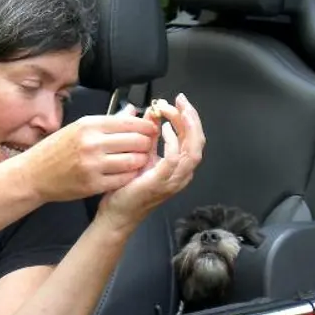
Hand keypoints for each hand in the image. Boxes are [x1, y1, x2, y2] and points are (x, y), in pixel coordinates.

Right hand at [16, 107, 158, 202]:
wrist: (34, 174)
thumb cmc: (56, 150)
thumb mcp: (78, 128)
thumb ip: (108, 121)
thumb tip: (132, 112)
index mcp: (89, 125)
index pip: (130, 122)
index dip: (146, 127)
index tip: (152, 130)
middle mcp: (92, 143)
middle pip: (136, 141)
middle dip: (146, 144)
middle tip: (147, 147)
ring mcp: (93, 165)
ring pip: (133, 161)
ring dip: (141, 161)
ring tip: (139, 160)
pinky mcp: (92, 184)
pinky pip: (123, 179)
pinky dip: (130, 176)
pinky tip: (128, 173)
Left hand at [95, 93, 204, 229]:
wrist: (117, 214)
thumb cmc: (127, 188)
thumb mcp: (141, 156)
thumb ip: (149, 137)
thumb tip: (151, 112)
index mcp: (179, 166)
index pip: (192, 138)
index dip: (189, 118)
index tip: (177, 100)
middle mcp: (182, 173)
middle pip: (198, 141)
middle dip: (191, 118)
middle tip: (181, 100)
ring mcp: (174, 180)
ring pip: (192, 149)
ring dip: (185, 126)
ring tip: (174, 110)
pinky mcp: (161, 182)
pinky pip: (174, 158)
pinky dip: (172, 142)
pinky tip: (163, 130)